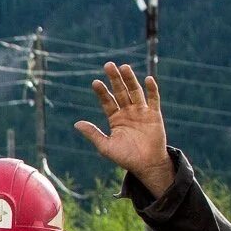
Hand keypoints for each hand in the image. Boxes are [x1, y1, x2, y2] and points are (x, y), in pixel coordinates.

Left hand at [74, 61, 172, 196]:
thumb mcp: (105, 146)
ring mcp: (141, 112)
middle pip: (120, 92)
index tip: (95, 82)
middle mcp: (128, 112)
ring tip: (124, 67)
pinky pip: (153, 99)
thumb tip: (76, 123)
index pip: (107, 101)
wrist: (146, 165)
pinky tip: (148, 79)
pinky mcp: (154, 115)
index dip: (102, 92)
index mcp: (115, 119)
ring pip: (135, 92)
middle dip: (115, 79)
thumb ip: (93, 133)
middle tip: (108, 65)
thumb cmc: (125, 157)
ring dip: (130, 79)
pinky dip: (151, 89)